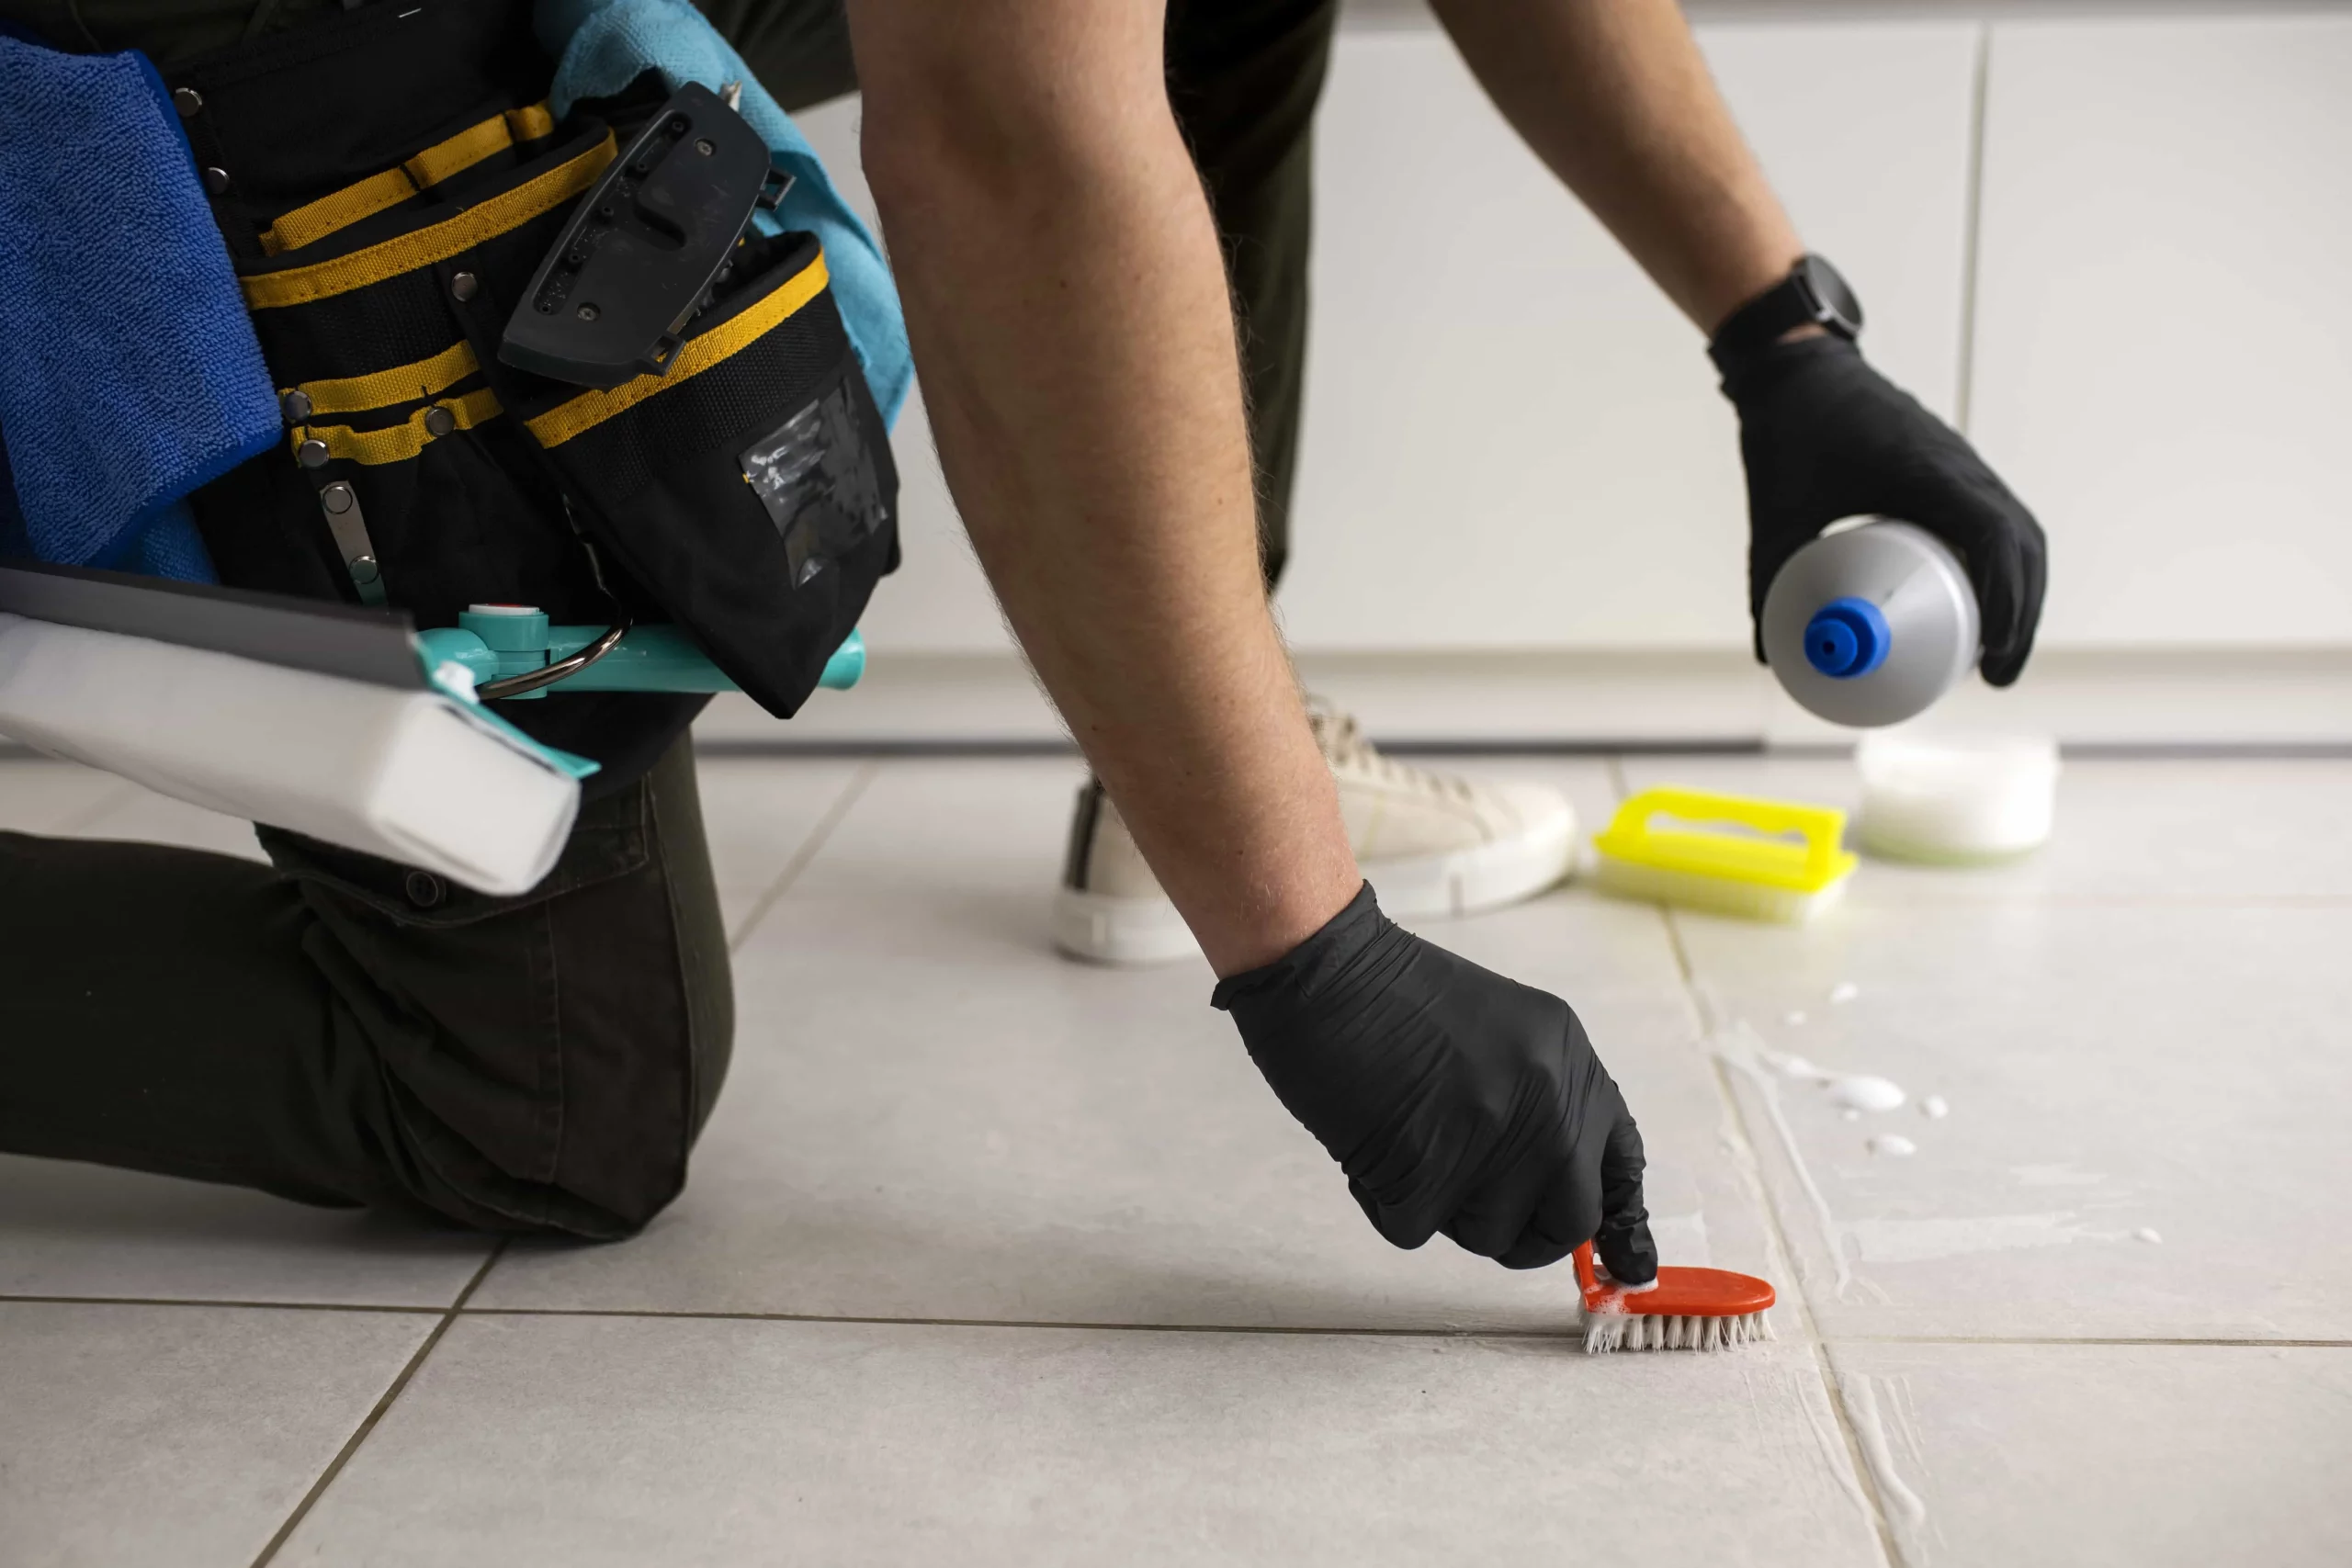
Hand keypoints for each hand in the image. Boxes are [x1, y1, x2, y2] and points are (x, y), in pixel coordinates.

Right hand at [1211, 884, 1657, 1279]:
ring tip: (1406, 1139)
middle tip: (1474, 1204)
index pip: (1619, 1161)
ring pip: (1489, 1234)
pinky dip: (1382, 1201)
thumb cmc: (1391, 994)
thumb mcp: (1502, 1032)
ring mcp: (1492, 1136)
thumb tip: (1550, 1187)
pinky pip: (1414, 1230)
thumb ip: (1537, 1102)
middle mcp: (1547, 1102)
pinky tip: (1369, 1145)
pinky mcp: (1429, 1167)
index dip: (1620, 1222)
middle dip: (1525, 1233)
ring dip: (1442, 1207)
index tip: (1626, 1264)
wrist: (1326, 966)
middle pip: (1569, 1219)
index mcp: (1567, 1061)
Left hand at [1721, 334, 2048, 686]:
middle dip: (2021, 614)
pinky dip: (2001, 566)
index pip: (1995, 537)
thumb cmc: (1789, 429)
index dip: (2005, 600)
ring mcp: (1963, 466)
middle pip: (2023, 546)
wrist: (1798, 368)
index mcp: (1929, 470)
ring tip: (1996, 652)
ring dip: (2019, 592)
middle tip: (1997, 674)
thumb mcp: (1776, 510)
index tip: (1993, 654)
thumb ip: (1769, 579)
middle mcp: (1960, 466)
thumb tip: (1771, 653)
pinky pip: (1998, 521)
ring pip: (2019, 533)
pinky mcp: (1954, 470)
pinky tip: (1981, 606)